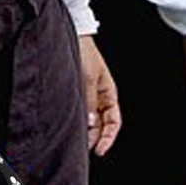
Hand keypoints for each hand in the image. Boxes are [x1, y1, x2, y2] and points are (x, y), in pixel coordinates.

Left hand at [78, 36, 119, 155]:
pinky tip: (72, 127)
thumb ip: (89, 101)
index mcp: (109, 94)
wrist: (71, 34)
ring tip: (78, 141)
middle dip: (95, 138)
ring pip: (90, 121)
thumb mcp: (87, 77)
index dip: (108, 137)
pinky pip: (80, 112)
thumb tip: (90, 124)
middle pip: (102, 125)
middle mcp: (100, 98)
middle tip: (86, 149)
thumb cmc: (84, 52)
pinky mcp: (77, 93)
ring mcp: (89, 96)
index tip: (100, 150)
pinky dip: (77, 122)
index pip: (114, 122)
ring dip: (86, 132)